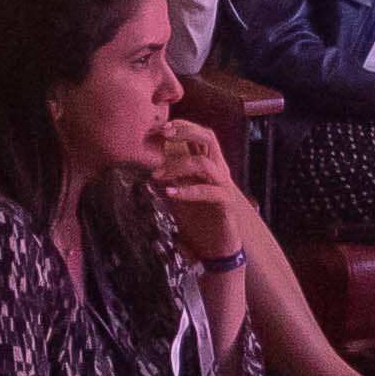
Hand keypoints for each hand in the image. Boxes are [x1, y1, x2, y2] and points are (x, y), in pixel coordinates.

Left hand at [149, 114, 248, 264]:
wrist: (217, 249)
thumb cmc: (199, 221)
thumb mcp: (180, 194)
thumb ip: (172, 177)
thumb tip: (148, 164)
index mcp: (209, 164)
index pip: (199, 135)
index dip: (182, 125)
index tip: (159, 126)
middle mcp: (218, 170)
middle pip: (208, 137)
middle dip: (186, 130)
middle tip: (164, 133)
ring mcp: (223, 186)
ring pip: (204, 163)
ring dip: (177, 165)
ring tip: (157, 176)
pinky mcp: (225, 203)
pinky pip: (208, 191)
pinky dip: (187, 190)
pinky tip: (170, 193)